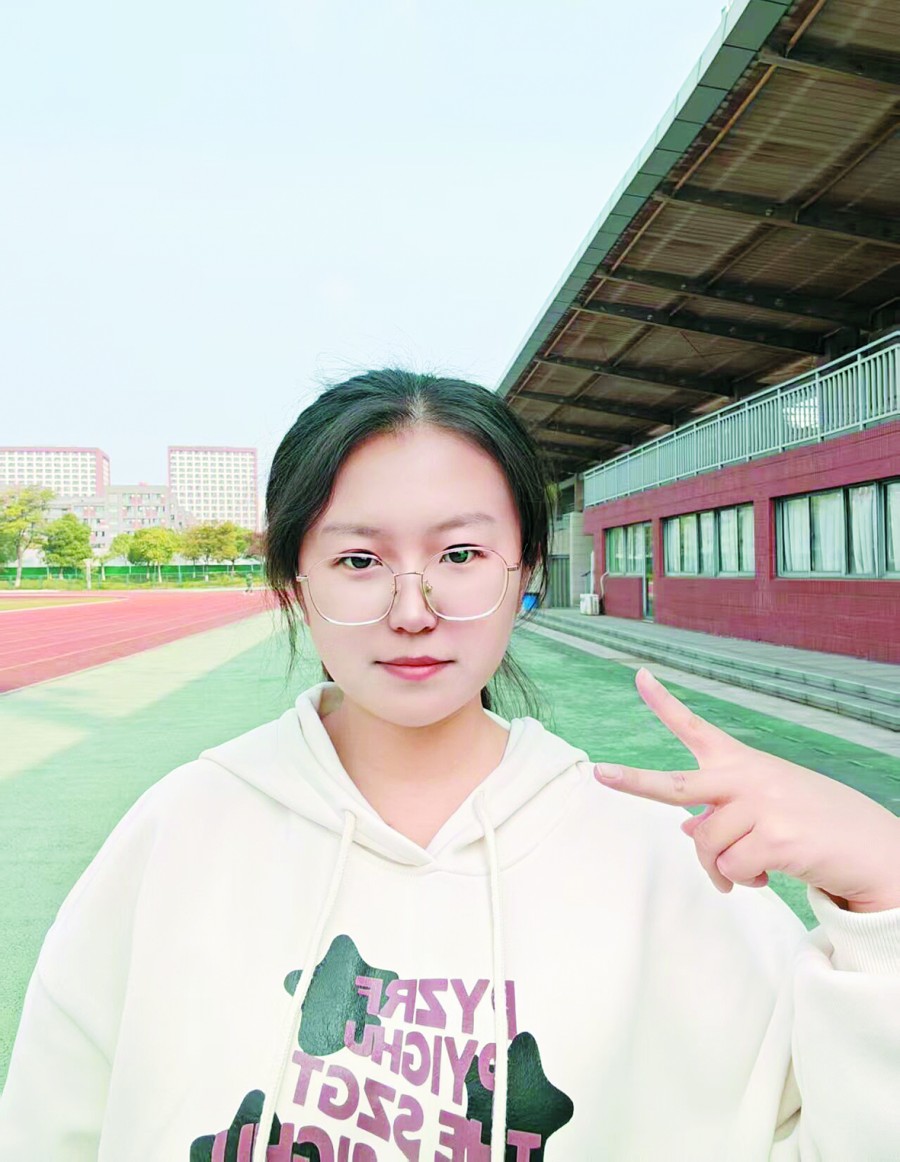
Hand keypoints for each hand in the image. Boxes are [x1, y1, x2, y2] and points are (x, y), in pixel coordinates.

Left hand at [594, 668, 899, 912]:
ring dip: (724, 869)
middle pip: (676, 786)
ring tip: (755, 865)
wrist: (871, 847)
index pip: (696, 728)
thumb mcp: (765, 809)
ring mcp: (761, 806)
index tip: (638, 676)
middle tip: (601, 774)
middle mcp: (746, 777)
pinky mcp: (775, 839)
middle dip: (634, 782)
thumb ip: (722, 813)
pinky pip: (732, 871)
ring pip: (706, 848)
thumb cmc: (812, 824)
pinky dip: (746, 881)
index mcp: (742, 763)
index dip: (664, 703)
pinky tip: (772, 872)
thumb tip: (686, 830)